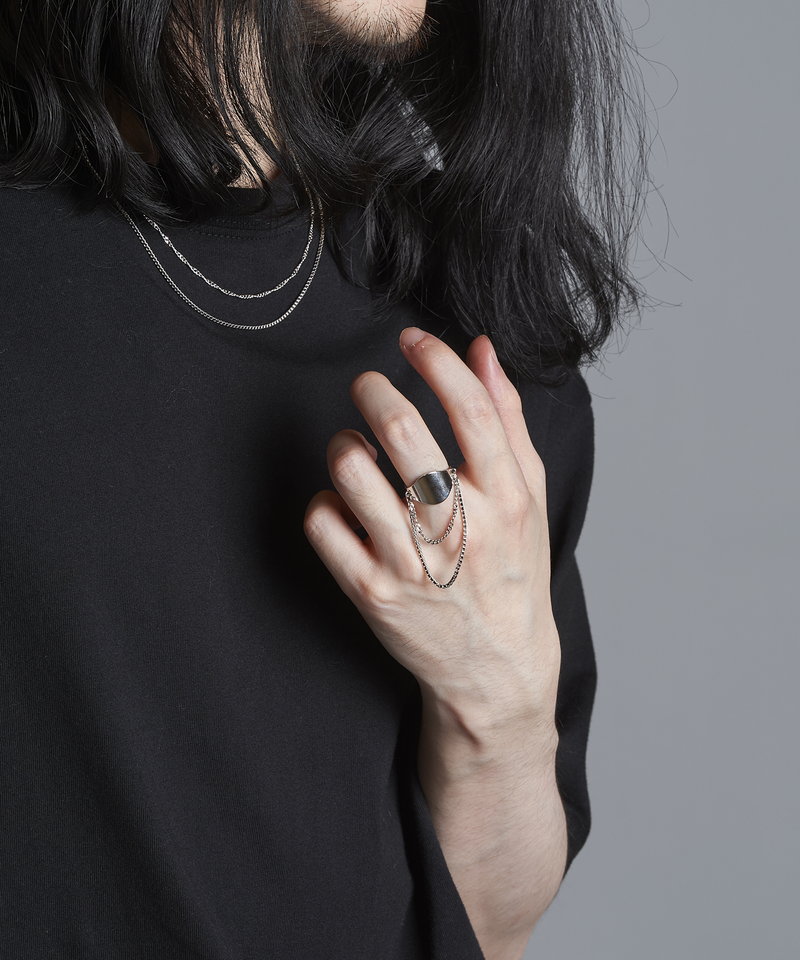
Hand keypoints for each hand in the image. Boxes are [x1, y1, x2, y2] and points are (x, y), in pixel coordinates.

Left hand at [303, 326, 560, 728]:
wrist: (495, 666)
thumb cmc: (512, 571)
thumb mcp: (528, 496)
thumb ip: (507, 420)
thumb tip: (483, 350)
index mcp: (507, 499)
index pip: (471, 408)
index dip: (436, 359)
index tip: (412, 340)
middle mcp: (461, 529)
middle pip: (402, 431)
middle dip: (372, 389)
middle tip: (366, 386)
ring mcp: (412, 564)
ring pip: (351, 471)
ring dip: (344, 444)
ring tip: (356, 451)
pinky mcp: (371, 592)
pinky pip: (323, 520)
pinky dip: (326, 500)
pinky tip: (347, 506)